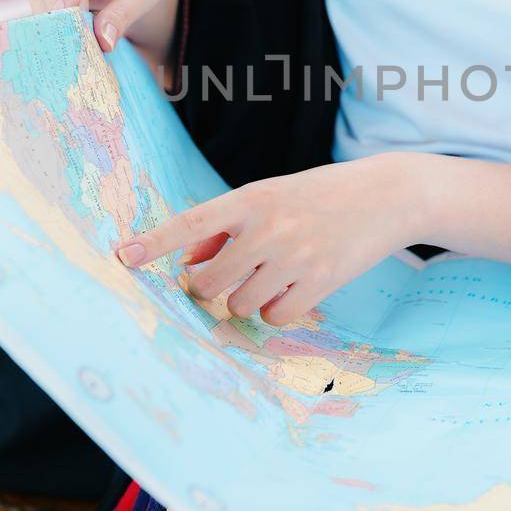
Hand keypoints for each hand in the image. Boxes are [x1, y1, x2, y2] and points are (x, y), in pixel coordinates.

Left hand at [117, 155, 422, 325]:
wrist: (386, 194)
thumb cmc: (320, 196)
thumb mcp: (272, 196)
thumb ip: (228, 226)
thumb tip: (190, 259)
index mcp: (251, 199)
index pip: (191, 223)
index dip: (156, 242)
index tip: (124, 257)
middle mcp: (268, 227)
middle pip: (209, 282)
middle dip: (210, 288)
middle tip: (226, 278)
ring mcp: (295, 256)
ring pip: (239, 304)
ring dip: (246, 300)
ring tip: (272, 278)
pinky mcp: (320, 281)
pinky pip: (274, 316)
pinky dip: (276, 311)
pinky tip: (293, 291)